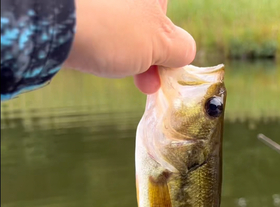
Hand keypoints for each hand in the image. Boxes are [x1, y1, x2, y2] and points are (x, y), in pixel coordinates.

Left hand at [63, 0, 195, 93]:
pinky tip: (100, 59)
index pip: (167, 17)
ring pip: (122, 29)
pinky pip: (99, 29)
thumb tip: (184, 52)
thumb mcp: (161, 44)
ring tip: (124, 74)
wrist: (52, 26)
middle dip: (150, 57)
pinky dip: (104, 46)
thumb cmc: (114, 30)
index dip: (171, 45)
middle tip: (147, 83)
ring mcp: (99, 3)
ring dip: (129, 56)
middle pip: (145, 24)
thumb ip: (181, 48)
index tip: (166, 70)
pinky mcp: (78, 11)